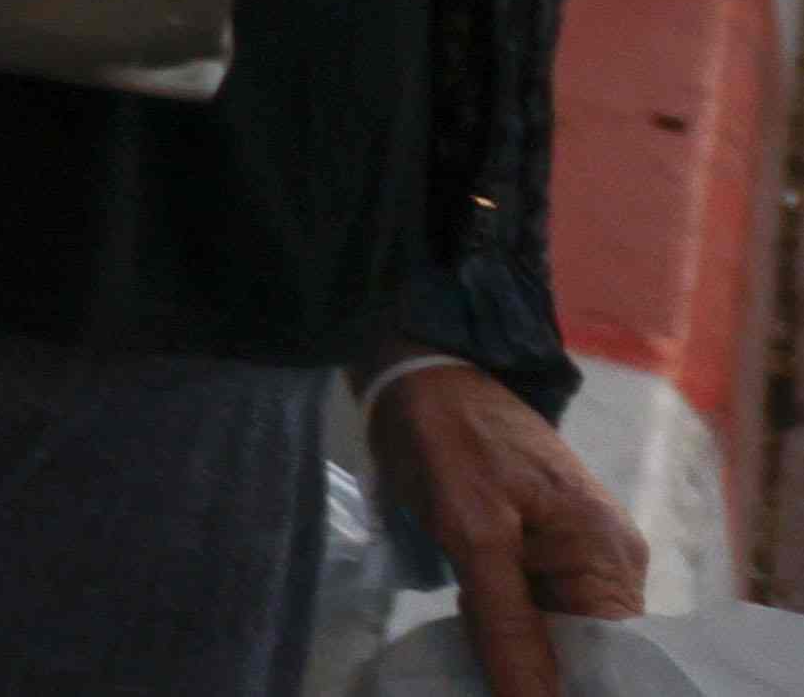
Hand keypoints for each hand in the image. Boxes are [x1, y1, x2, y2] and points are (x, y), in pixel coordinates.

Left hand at [370, 361, 642, 694]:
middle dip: (538, 671)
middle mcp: (608, 559)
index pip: (615, 657)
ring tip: (472, 661)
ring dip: (517, 653)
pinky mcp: (538, 548)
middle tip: (479, 674)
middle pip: (587, 649)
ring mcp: (575, 553)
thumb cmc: (447, 436)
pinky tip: (473, 637)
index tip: (512, 692)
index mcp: (609, 554)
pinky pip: (534, 608)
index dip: (568, 684)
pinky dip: (505, 627)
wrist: (419, 370)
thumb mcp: (471, 529)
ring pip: (556, 632)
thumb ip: (507, 622)